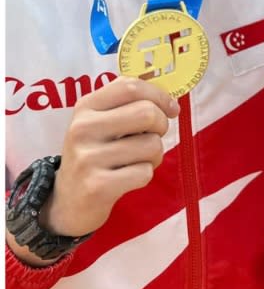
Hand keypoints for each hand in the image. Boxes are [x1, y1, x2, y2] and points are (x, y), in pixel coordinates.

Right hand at [40, 77, 178, 237]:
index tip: (171, 109)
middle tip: (152, 137)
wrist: (68, 202)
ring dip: (154, 155)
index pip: (130, 86)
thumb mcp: (101, 123)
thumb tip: (171, 101)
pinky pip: (145, 172)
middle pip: (147, 113)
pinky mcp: (97, 186)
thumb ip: (129, 104)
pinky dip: (144, 175)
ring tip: (136, 161)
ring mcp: (88, 158)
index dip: (159, 95)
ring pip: (151, 145)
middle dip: (162, 126)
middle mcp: (82, 129)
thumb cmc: (96, 154)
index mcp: (86, 107)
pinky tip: (127, 178)